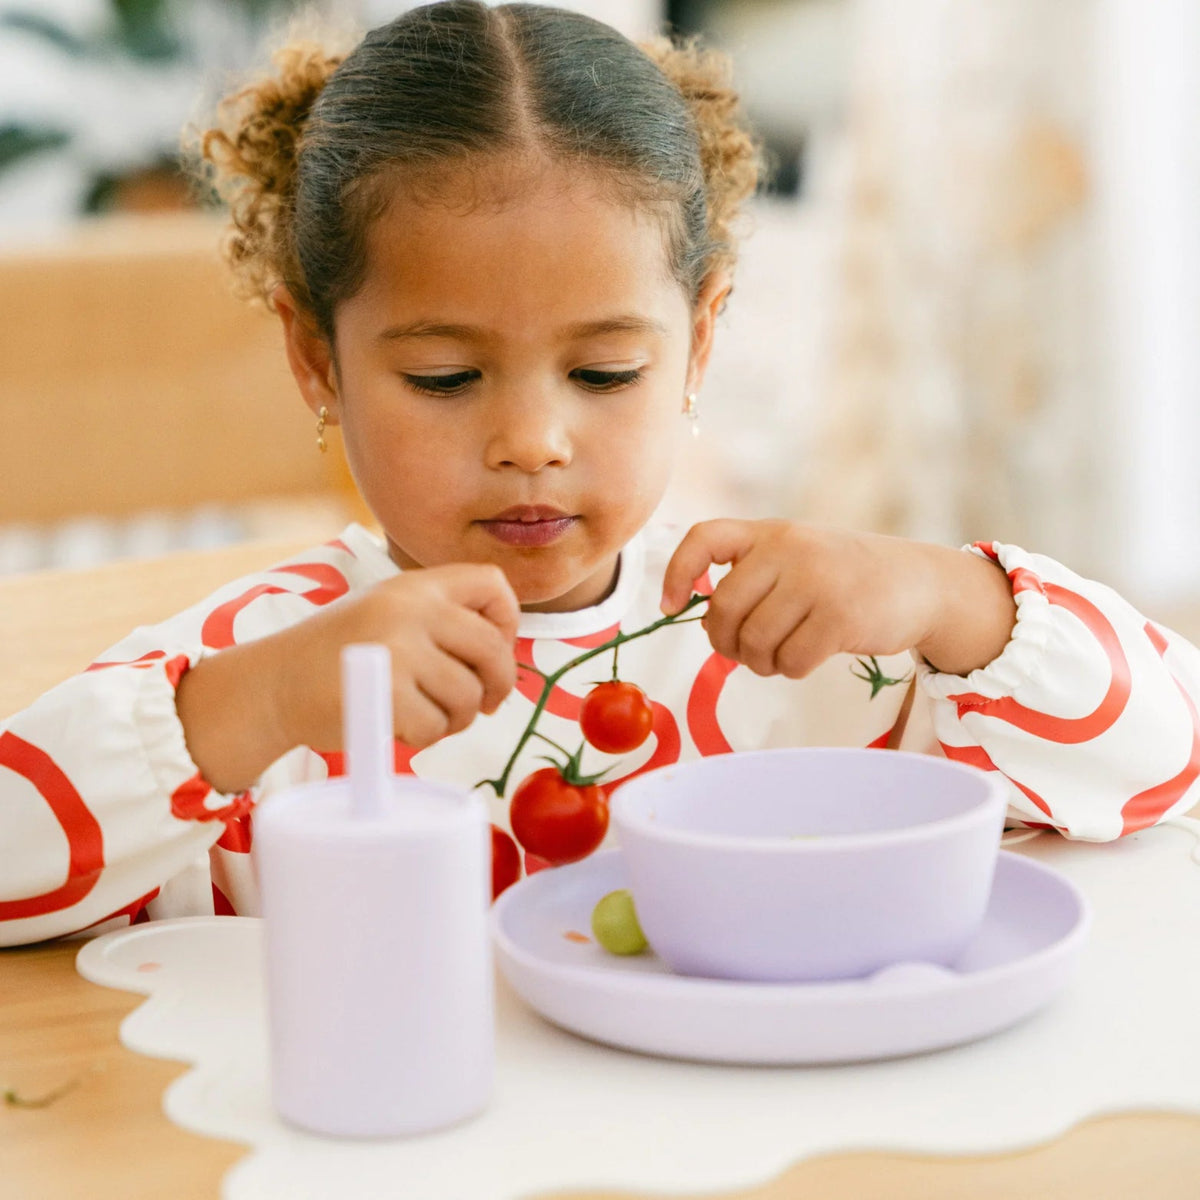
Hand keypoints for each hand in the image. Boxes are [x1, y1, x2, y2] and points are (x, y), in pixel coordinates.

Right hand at [178, 564, 518, 793]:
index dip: (507, 622)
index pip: (493, 584)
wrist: (274, 683)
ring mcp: (397, 650)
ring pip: (468, 695)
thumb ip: (441, 619)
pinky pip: (435, 727)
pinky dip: (424, 738)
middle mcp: (410, 609)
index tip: (493, 650)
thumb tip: (503, 655)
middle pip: (493, 649)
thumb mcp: (388, 611)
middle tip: (482, 703)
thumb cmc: (338, 653)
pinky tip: (400, 727)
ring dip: (456, 718)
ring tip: (427, 715)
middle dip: (496, 685)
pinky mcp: (384, 694)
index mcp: (416, 584)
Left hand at [660, 519, 1015, 678]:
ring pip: (754, 641)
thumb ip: (753, 578)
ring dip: (760, 662)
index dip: (677, 573)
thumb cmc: (846, 577)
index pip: (705, 538)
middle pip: (724, 609)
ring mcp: (817, 581)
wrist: (920, 583)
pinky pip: (790, 661)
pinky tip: (808, 658)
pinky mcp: (841, 617)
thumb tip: (707, 623)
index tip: (670, 605)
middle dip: (725, 642)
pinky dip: (792, 670)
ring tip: (781, 654)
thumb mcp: (797, 557)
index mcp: (771, 532)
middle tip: (743, 651)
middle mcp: (790, 549)